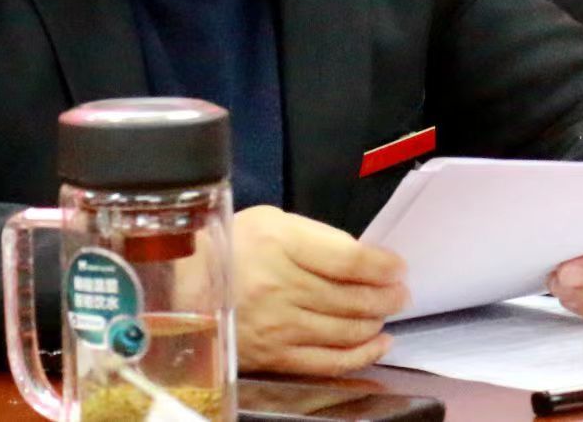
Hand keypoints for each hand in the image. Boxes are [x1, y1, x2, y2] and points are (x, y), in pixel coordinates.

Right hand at [232, 205, 408, 375]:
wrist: (182, 288)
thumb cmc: (231, 247)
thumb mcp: (271, 221)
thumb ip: (316, 238)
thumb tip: (359, 259)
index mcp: (279, 243)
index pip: (348, 260)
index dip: (381, 266)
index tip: (397, 266)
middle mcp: (280, 287)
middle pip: (352, 298)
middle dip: (386, 295)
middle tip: (400, 292)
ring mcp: (278, 326)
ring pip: (346, 330)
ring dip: (377, 321)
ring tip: (388, 311)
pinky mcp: (274, 357)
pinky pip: (329, 362)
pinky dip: (361, 355)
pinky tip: (378, 342)